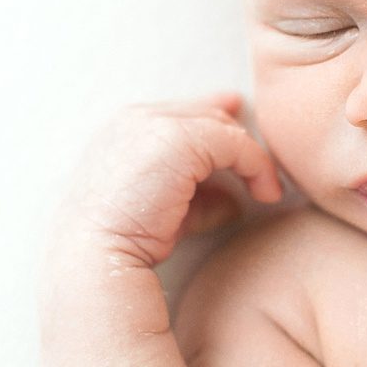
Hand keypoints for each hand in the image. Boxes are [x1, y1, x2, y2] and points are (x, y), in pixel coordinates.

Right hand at [53, 91, 284, 268]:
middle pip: (204, 114)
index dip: (214, 113)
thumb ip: (198, 198)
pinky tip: (266, 193)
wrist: (100, 255)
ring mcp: (155, 123)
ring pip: (222, 125)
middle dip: (236, 139)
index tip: (241, 122)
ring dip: (250, 157)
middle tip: (263, 173)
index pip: (179, 112)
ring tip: (267, 190)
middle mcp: (136, 118)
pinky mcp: (178, 138)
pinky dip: (256, 166)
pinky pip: (235, 143)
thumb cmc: (126, 241)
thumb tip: (235, 204)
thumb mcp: (164, 212)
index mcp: (123, 130)